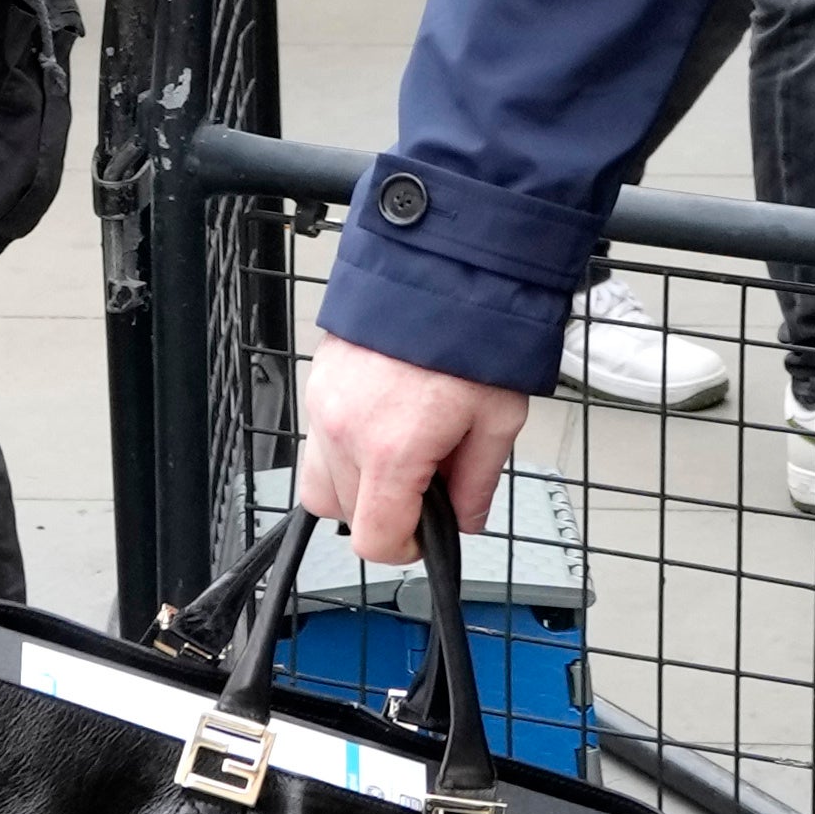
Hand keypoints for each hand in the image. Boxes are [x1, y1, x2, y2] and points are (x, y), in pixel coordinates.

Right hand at [295, 330, 534, 550]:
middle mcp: (345, 432)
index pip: (375, 539)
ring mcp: (323, 406)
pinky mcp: (316, 384)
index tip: (425, 532)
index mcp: (392, 449)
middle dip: (385, 511)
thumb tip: (465, 520)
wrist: (441, 266)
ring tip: (398, 458)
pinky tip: (382, 425)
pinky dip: (344, 449)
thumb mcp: (498, 418)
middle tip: (424, 482)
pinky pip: (317, 441)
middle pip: (343, 515)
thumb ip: (479, 481)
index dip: (405, 547)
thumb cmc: (473, 332)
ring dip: (355, 486)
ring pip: (318, 484)